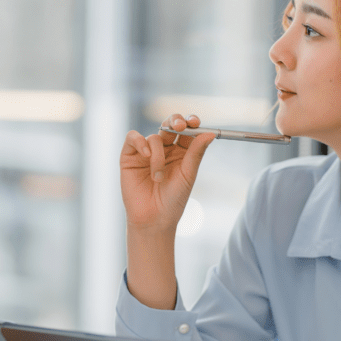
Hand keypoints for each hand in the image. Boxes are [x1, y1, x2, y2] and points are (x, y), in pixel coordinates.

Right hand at [120, 114, 214, 230]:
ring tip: (158, 178)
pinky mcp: (129, 156)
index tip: (195, 122)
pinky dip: (140, 143)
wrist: (153, 219)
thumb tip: (210, 134)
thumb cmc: (173, 200)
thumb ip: (196, 152)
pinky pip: (133, 138)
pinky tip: (145, 156)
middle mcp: (164, 149)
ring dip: (158, 156)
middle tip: (180, 126)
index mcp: (182, 152)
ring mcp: (146, 151)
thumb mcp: (188, 174)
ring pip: (154, 137)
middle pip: (170, 124)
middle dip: (176, 121)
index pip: (187, 130)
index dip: (191, 122)